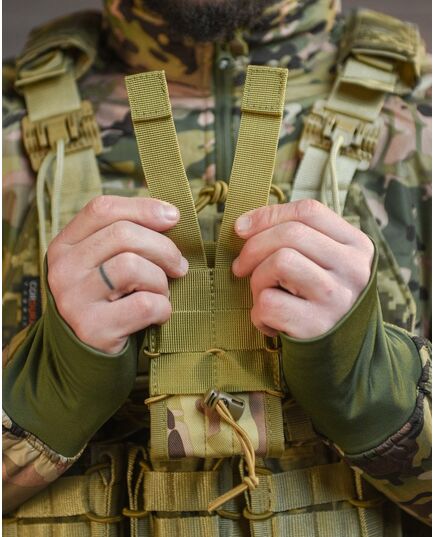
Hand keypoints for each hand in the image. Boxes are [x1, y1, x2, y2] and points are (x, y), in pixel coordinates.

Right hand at [47, 195, 187, 353]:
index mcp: (64, 245)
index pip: (102, 209)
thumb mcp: (104, 264)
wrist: (83, 354)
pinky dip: (162, 308)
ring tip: (160, 292)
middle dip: (163, 248)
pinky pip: (144, 304)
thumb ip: (125, 239)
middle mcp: (63, 269)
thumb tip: (170, 215)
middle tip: (178, 266)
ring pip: (132, 266)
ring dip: (160, 280)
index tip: (173, 216)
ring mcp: (74, 300)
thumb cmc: (106, 300)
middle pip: (123, 234)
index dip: (143, 208)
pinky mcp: (93, 329)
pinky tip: (158, 314)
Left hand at [232, 199, 373, 338]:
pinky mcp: (316, 326)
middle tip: (240, 267)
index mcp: (357, 246)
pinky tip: (271, 323)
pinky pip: (268, 303)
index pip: (309, 212)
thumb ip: (300, 240)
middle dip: (253, 247)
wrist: (343, 357)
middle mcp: (353, 270)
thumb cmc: (321, 302)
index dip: (268, 214)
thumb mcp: (326, 266)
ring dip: (257, 280)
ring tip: (263, 296)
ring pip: (279, 263)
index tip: (241, 227)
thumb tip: (244, 226)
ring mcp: (336, 298)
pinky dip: (258, 314)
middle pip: (290, 234)